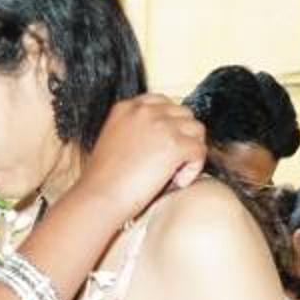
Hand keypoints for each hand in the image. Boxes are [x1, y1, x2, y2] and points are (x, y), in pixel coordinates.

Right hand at [72, 94, 208, 220]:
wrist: (100, 197)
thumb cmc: (104, 180)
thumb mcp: (114, 140)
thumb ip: (136, 130)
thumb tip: (163, 137)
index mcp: (126, 107)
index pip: (162, 101)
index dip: (170, 123)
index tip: (167, 142)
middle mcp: (145, 111)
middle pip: (184, 114)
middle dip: (183, 136)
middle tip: (170, 162)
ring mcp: (162, 126)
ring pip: (197, 130)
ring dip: (191, 151)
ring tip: (174, 172)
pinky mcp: (175, 145)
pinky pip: (200, 151)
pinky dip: (193, 169)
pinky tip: (176, 182)